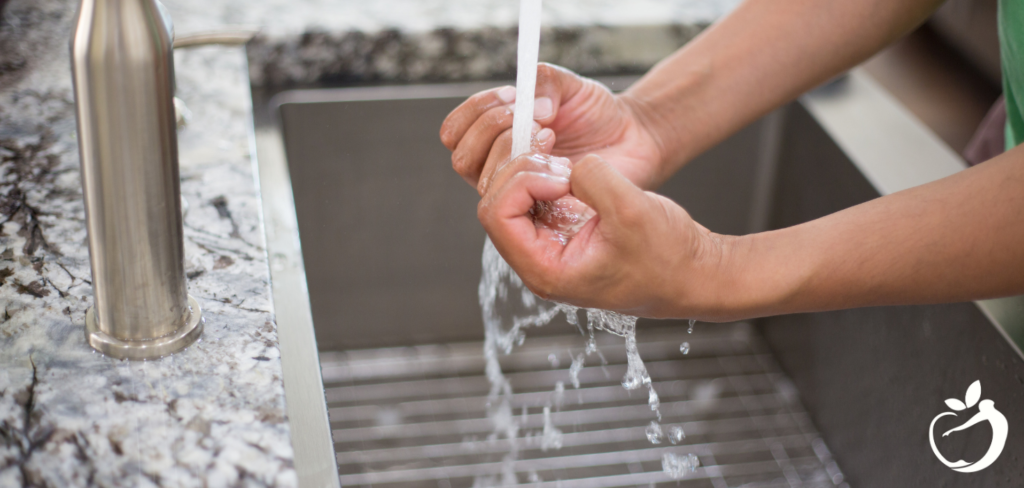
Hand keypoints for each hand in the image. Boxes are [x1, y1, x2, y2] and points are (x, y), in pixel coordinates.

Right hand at [440, 63, 665, 193]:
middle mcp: (496, 167)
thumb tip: (531, 106)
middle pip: (462, 157)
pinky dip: (532, 179)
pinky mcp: (537, 214)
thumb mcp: (570, 85)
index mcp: (494, 135)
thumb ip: (544, 81)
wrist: (633, 141)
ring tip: (551, 138)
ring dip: (513, 153)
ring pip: (482, 181)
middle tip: (537, 120)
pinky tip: (562, 166)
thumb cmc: (598, 115)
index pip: (455, 130)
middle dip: (494, 131)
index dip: (476, 111)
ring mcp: (515, 193)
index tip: (514, 95)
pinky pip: (512, 205)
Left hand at [477, 152, 729, 318]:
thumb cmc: (669, 259)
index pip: (496, 215)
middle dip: (524, 171)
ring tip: (569, 166)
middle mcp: (539, 260)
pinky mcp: (562, 230)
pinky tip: (572, 170)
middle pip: (496, 202)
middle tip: (564, 163)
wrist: (695, 273)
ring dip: (533, 170)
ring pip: (511, 196)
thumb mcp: (632, 211)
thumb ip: (592, 179)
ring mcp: (548, 245)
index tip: (562, 176)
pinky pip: (533, 195)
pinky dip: (546, 174)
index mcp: (545, 271)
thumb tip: (568, 164)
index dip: (522, 181)